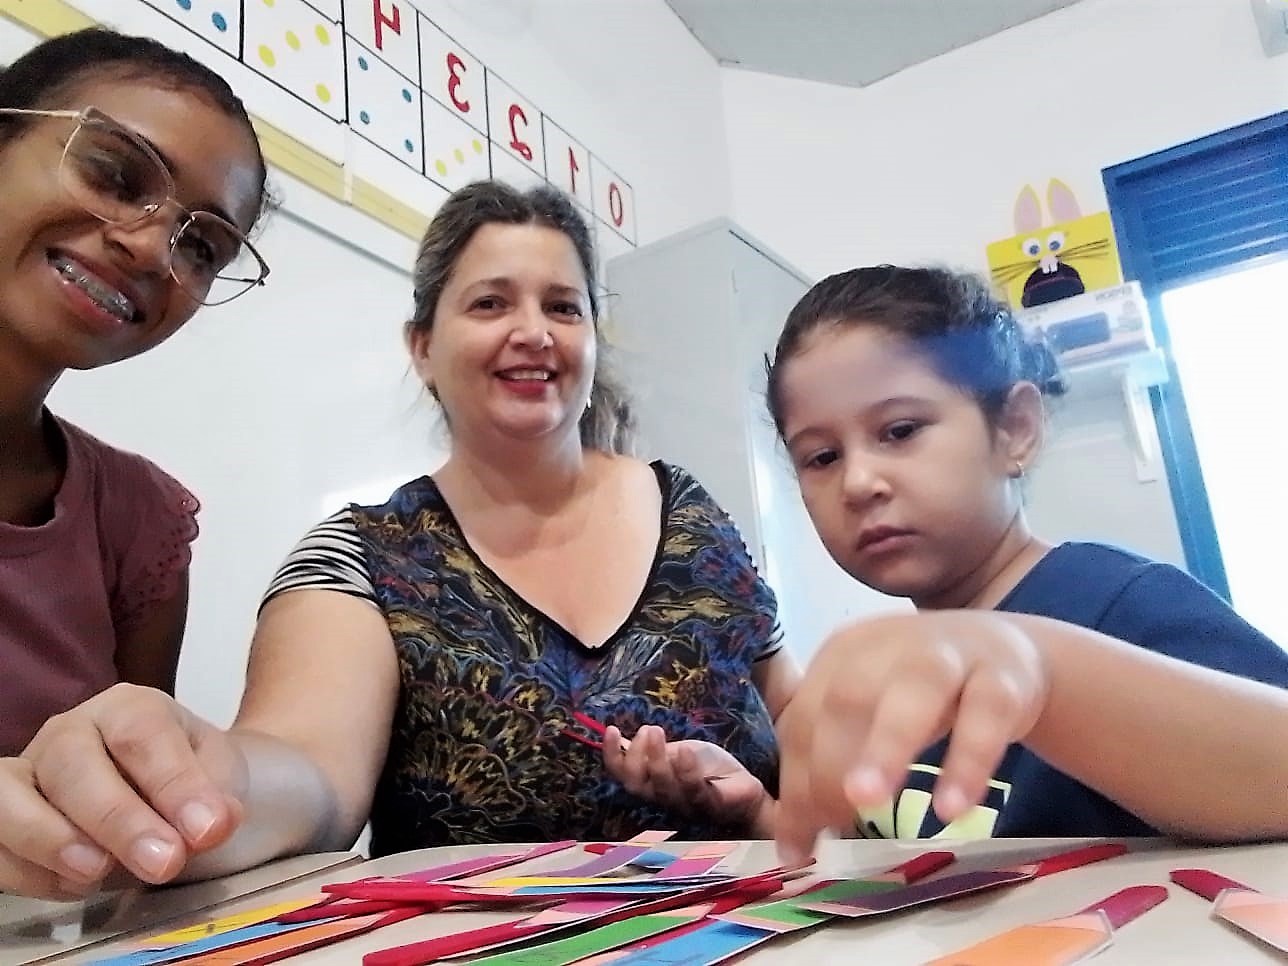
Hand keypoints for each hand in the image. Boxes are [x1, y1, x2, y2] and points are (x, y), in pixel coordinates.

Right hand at [0, 684, 245, 898]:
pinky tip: (77, 886)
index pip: (141, 733)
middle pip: (73, 764)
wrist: (168, 796)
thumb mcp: (218, 778)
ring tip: (97, 872)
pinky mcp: (4, 818)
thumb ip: (214, 798)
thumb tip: (210, 826)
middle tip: (163, 863)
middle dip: (118, 820)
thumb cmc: (188, 780)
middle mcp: (70, 732)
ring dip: (49, 838)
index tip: (206, 831)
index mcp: (128, 708)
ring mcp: (29, 773)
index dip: (173, 783)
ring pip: (8, 795)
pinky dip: (28, 871)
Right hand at [602, 725, 773, 835]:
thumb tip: (629, 736)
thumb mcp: (678, 751)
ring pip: (664, 790)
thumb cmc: (708, 770)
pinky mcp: (712, 806)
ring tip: (657, 731)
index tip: (611, 729)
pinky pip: (696, 791)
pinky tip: (685, 751)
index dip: (612, 756)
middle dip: (635, 757)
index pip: (623, 776)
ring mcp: (687, 806)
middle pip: (637, 787)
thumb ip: (655, 750)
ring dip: (657, 759)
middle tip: (648, 730)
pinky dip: (687, 770)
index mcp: (652, 785)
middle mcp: (665, 799)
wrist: (745, 790)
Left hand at [775, 611, 1049, 861]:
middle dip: (829, 764)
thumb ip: (829, 763)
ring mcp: (950, 657)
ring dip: (884, 747)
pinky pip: (985, 719)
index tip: (798, 841)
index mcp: (842, 653)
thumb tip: (794, 845)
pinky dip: (966, 763)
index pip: (805, 715)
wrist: (1008, 651)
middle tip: (830, 825)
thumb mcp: (870, 712)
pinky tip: (950, 810)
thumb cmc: (921, 691)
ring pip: (914, 693)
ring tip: (866, 801)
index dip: (797, 778)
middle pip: (847, 698)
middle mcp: (890, 646)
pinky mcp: (1003, 680)